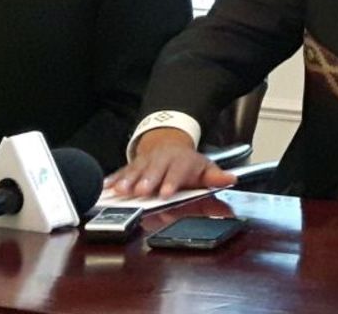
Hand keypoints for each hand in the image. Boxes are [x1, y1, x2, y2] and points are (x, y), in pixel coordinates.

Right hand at [105, 128, 236, 197]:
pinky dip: (113, 179)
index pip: (177, 172)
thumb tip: (232, 179)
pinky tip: (106, 187)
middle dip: (146, 181)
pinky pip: (122, 172)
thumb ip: (216, 178)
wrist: (170, 144)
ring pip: (135, 171)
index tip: (165, 193)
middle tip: (140, 191)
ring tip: (120, 191)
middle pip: (154, 171)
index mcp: (181, 162)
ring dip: (127, 181)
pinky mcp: (132, 165)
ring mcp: (146, 162)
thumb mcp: (204, 169)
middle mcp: (162, 160)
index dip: (171, 182)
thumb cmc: (187, 164)